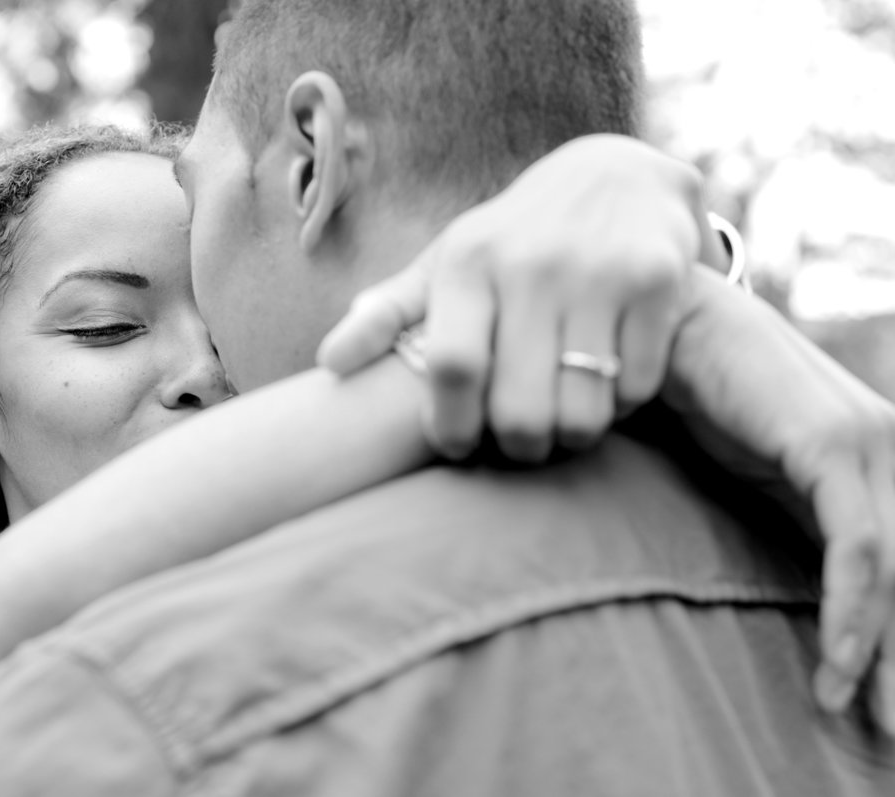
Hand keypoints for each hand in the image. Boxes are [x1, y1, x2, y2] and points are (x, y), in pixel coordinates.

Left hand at [317, 134, 725, 460]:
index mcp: (470, 262)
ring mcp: (600, 272)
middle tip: (519, 443)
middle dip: (518, 447)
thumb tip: (329, 364)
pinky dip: (623, 404)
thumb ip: (388, 313)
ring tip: (563, 417)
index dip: (450, 426)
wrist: (616, 173)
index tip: (457, 446)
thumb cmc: (513, 239)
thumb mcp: (447, 262)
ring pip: (583, 412)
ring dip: (572, 434)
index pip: (451, 366)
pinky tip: (609, 381)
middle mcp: (533, 264)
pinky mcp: (659, 281)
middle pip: (519, 409)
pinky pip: (637, 388)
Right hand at [667, 267, 894, 730]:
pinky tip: (842, 666)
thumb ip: (796, 517)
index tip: (882, 706)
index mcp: (873, 462)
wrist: (668, 322)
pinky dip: (853, 612)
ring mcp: (869, 444)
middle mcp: (889, 452)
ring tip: (870, 721)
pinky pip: (858, 547)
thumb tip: (810, 579)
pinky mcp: (833, 444)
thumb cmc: (702, 393)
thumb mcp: (759, 472)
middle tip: (890, 738)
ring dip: (889, 657)